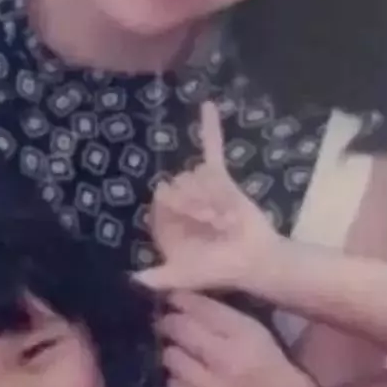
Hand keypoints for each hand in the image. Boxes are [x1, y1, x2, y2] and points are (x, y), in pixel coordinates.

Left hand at [139, 101, 281, 292]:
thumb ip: (158, 278)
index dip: (177, 208)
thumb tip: (131, 281)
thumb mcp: (184, 276)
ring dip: (215, 196)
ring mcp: (200, 187)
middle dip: (199, 202)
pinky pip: (212, 148)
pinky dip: (209, 127)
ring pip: (198, 174)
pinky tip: (207, 104)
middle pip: (178, 183)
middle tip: (216, 224)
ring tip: (226, 219)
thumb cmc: (219, 270)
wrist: (255, 260)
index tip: (197, 223)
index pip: (160, 200)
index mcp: (165, 222)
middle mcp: (180, 200)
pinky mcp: (221, 178)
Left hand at [158, 292, 342, 386]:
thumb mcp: (267, 344)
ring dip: (173, 351)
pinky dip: (177, 380)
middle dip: (170, 321)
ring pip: (170, 357)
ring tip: (180, 351)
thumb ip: (232, 324)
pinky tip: (188, 380)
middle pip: (179, 328)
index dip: (182, 298)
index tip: (175, 296)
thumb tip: (196, 308)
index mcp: (249, 336)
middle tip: (169, 320)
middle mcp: (225, 359)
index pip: (202, 307)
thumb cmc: (291, 386)